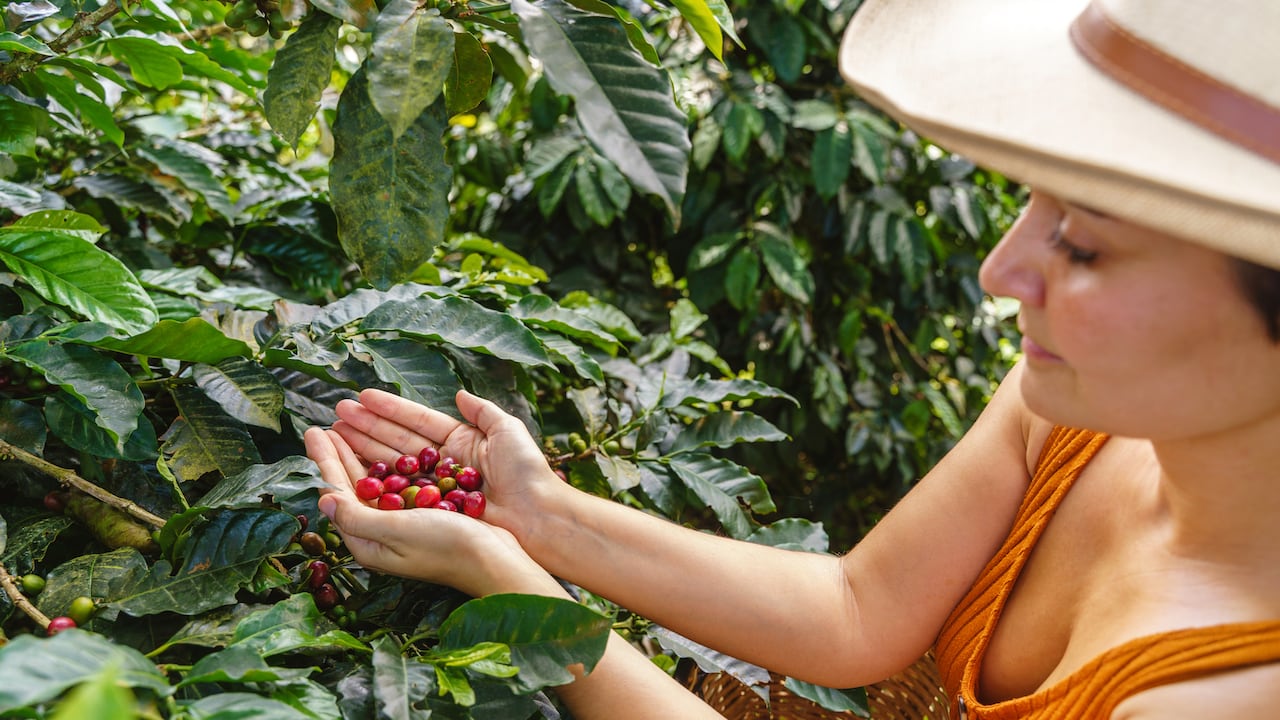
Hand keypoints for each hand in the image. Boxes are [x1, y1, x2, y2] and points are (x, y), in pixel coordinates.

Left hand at [303, 424, 564, 598]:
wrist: (495, 560)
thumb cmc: (447, 548)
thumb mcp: (396, 531)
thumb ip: (356, 516)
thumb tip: (322, 498)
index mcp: (368, 541)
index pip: (337, 493)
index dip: (325, 461)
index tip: (314, 431)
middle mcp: (381, 533)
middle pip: (352, 486)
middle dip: (337, 454)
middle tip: (325, 425)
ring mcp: (403, 524)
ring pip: (373, 482)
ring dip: (359, 454)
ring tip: (347, 429)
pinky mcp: (424, 516)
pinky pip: (396, 485)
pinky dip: (386, 463)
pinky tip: (385, 449)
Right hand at [325, 388, 566, 538]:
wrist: (537, 515)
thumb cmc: (527, 472)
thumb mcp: (508, 431)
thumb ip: (483, 411)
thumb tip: (460, 394)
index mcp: (460, 442)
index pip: (417, 421)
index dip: (388, 409)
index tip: (362, 397)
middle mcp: (442, 464)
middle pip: (397, 440)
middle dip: (366, 427)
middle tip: (336, 413)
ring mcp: (434, 488)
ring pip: (392, 464)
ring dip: (362, 449)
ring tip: (334, 434)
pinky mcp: (431, 510)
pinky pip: (398, 493)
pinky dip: (375, 481)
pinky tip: (350, 469)